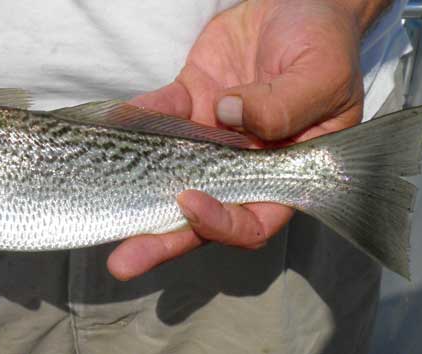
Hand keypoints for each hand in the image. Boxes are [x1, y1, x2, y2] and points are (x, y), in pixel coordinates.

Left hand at [108, 0, 388, 279]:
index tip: (191, 202)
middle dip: (160, 238)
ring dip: (133, 191)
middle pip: (198, 213)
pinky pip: (156, 117)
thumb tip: (230, 115)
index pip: (253, 219)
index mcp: (284, 172)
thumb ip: (284, 102)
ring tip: (97, 206)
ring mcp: (210, 137)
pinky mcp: (188, 103)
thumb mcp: (320, 74)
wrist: (299, 5)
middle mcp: (241, 164)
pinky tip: (114, 121)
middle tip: (123, 261)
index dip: (222, 223)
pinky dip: (134, 119)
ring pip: (167, 173)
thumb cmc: (324, 44)